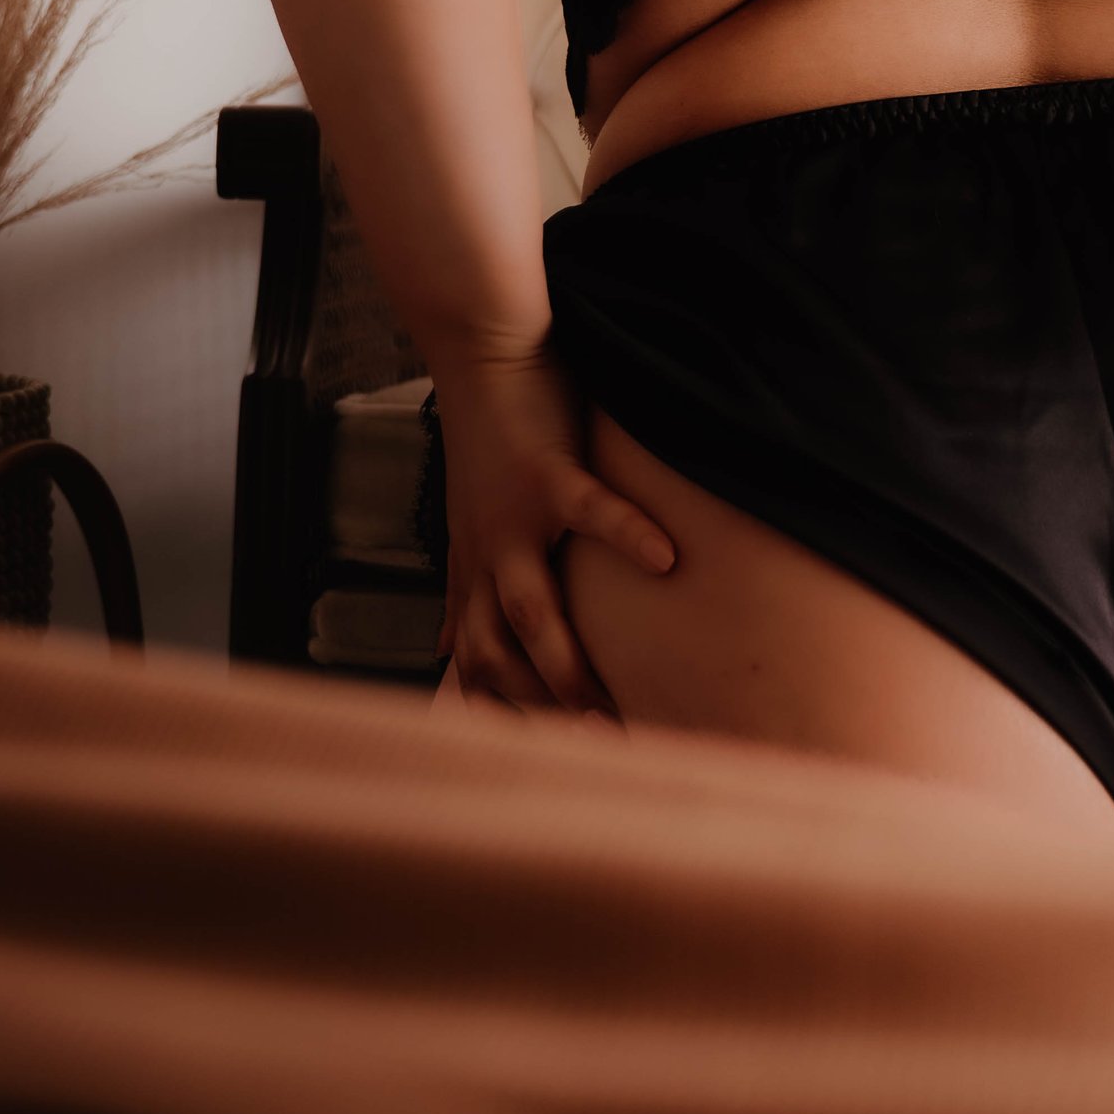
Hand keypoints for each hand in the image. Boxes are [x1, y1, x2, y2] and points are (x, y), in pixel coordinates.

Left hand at [431, 343, 674, 712]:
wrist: (480, 354)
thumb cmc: (488, 437)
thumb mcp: (468, 525)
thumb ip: (465, 589)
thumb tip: (445, 650)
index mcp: (474, 568)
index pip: (476, 663)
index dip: (504, 716)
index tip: (546, 758)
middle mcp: (487, 554)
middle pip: (498, 653)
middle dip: (537, 710)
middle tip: (586, 749)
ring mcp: (515, 517)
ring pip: (530, 609)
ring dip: (565, 663)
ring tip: (606, 705)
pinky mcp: (549, 472)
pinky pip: (591, 512)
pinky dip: (628, 536)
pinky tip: (668, 560)